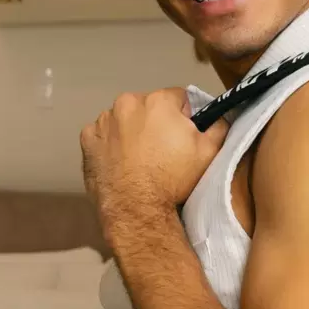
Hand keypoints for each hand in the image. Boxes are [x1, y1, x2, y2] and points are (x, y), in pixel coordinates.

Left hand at [80, 88, 228, 232]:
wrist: (137, 210)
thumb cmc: (174, 180)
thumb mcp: (209, 153)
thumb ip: (219, 127)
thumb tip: (220, 116)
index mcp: (158, 101)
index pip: (178, 98)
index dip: (185, 117)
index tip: (183, 137)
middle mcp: (127, 103)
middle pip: (149, 107)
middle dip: (156, 123)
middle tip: (163, 151)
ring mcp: (103, 121)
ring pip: (125, 119)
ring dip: (133, 131)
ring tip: (141, 159)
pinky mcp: (87, 140)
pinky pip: (103, 135)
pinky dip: (111, 144)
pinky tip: (121, 162)